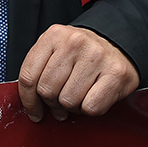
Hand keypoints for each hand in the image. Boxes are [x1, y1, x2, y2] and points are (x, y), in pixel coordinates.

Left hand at [17, 24, 139, 121]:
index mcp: (54, 35)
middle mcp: (75, 42)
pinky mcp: (115, 73)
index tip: (34, 111)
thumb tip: (29, 102)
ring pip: (68, 101)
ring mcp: (96, 56)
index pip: (28, 76)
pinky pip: (90, 107)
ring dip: (72, 106)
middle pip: (47, 91)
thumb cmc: (83, 54)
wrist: (119, 46)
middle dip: (53, 103)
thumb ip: (39, 69)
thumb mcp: (56, 50)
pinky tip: (93, 96)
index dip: (28, 101)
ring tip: (80, 95)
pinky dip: (90, 109)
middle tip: (62, 100)